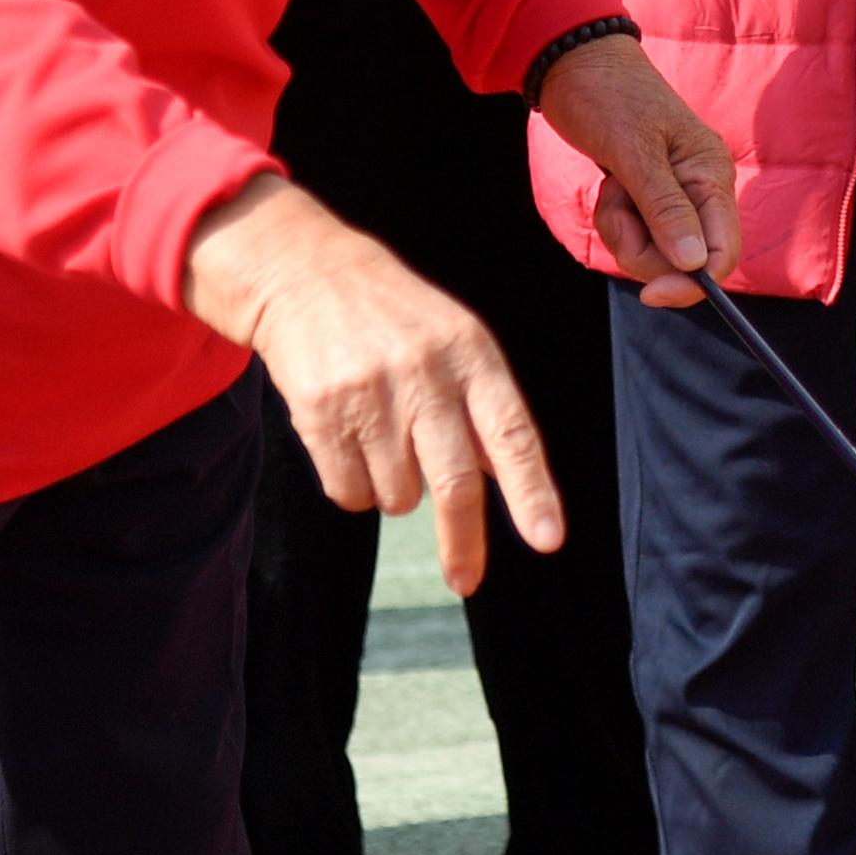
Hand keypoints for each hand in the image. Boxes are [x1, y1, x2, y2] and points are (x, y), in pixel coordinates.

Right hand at [184, 175, 559, 591]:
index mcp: (472, 355)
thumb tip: (512, 482)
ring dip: (395, 490)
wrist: (307, 275)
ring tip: (382, 438)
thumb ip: (486, 409)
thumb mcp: (457, 342)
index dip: (532, 491)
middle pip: (455, 482)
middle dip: (463, 541)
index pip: (512, 433)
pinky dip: (353, 486)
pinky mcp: (321, 412)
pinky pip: (348, 491)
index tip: (547, 540)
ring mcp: (371, 393)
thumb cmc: (397, 320)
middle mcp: (425, 374)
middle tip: (466, 579)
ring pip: (398, 496)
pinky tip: (348, 441)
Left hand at [535, 29, 738, 308]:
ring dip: (623, 230)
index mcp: (711, 173)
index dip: (693, 281)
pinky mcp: (649, 196)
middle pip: (684, 260)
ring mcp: (675, 194)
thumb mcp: (632, 151)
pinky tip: (609, 186)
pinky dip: (616, 219)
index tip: (651, 295)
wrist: (573, 63)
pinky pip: (636, 234)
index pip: (723, 250)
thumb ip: (664, 208)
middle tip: (616, 207)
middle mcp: (701, 188)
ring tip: (611, 187)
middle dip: (642, 247)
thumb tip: (694, 263)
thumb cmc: (606, 96)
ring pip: (655, 250)